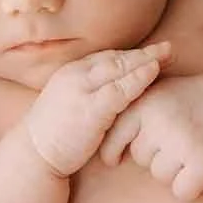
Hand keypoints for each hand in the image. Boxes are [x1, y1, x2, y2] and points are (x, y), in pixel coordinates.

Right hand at [22, 44, 170, 176]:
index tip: (152, 53)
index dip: (131, 55)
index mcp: (71, 72)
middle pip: (115, 59)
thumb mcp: (70, 104)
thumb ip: (89, 93)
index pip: (106, 58)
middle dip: (143, 53)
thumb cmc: (54, 135)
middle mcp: (76, 75)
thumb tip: (113, 93)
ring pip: (118, 69)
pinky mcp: (89, 110)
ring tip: (168, 54)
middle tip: (168, 48)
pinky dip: (137, 79)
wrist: (34, 155)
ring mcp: (82, 91)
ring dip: (145, 60)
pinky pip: (118, 90)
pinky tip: (153, 72)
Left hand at [98, 69, 202, 200]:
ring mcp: (184, 142)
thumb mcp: (157, 94)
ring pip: (160, 177)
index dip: (112, 153)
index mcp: (144, 104)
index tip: (114, 160)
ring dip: (173, 172)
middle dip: (154, 156)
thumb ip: (129, 111)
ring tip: (190, 151)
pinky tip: (200, 170)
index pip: (113, 139)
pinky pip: (182, 191)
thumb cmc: (191, 100)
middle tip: (176, 141)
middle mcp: (160, 123)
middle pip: (139, 160)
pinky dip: (190, 187)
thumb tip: (100, 150)